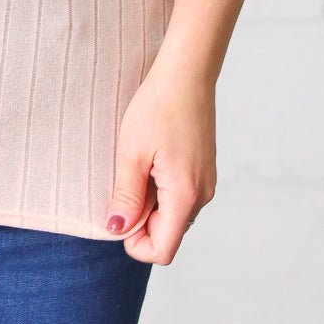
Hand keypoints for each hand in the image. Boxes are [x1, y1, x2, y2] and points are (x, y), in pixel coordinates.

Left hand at [104, 59, 216, 264]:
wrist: (187, 73)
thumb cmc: (158, 106)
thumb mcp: (132, 151)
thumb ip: (126, 195)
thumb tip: (117, 229)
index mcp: (186, 195)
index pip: (163, 251)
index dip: (134, 242)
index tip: (118, 212)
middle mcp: (202, 195)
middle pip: (168, 234)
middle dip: (141, 220)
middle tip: (125, 180)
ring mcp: (206, 183)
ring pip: (173, 215)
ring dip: (150, 203)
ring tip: (138, 165)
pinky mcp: (203, 170)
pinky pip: (180, 196)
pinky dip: (160, 189)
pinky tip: (150, 158)